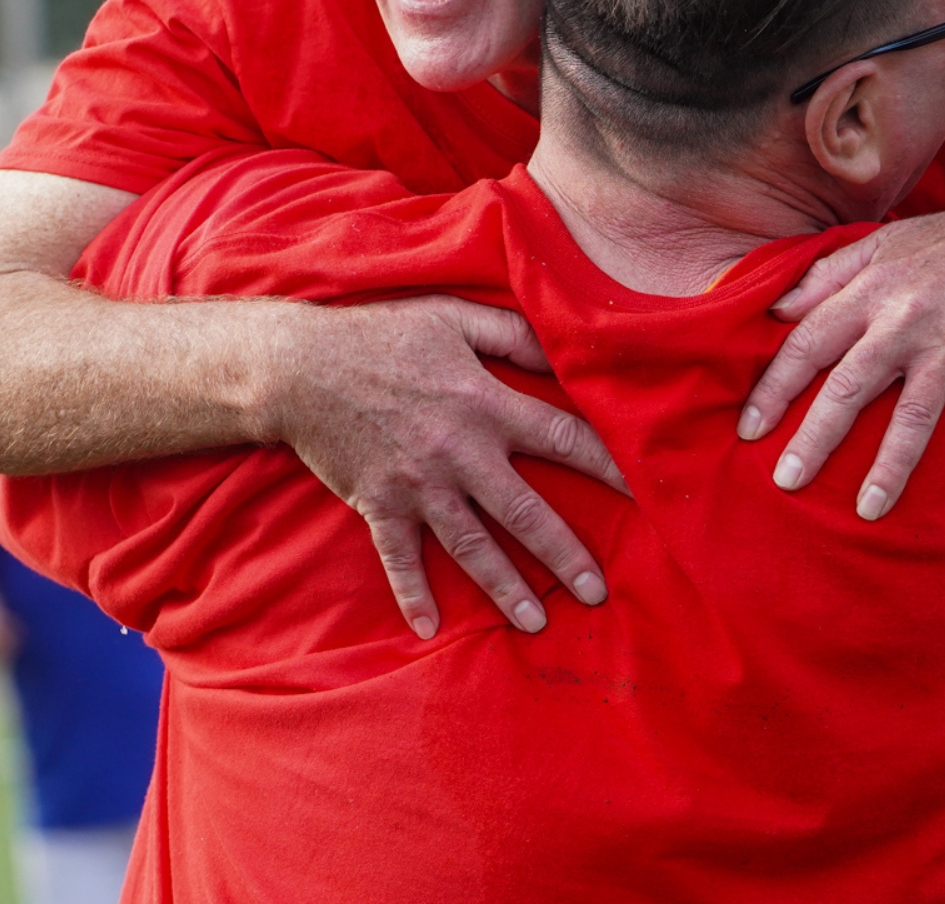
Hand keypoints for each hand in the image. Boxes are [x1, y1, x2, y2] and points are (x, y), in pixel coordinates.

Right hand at [266, 295, 627, 639]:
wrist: (298, 367)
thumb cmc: (381, 335)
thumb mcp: (452, 317)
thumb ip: (513, 335)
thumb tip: (566, 351)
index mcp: (484, 404)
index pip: (563, 437)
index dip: (608, 464)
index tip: (646, 494)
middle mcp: (458, 452)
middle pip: (525, 512)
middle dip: (564, 554)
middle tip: (598, 592)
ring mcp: (418, 485)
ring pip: (472, 547)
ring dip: (506, 588)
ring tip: (537, 623)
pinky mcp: (379, 505)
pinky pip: (400, 558)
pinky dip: (413, 594)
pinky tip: (430, 628)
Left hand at [742, 191, 944, 518]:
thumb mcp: (879, 244)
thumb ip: (826, 276)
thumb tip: (776, 310)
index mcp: (869, 291)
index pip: (808, 344)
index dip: (775, 388)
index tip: (749, 429)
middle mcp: (904, 320)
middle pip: (850, 386)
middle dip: (815, 437)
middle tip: (787, 480)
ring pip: (913, 414)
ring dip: (890, 467)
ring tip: (867, 510)